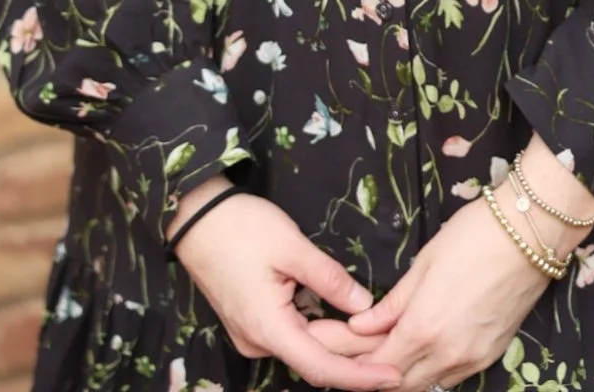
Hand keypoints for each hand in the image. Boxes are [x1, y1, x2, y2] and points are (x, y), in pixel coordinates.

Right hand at [169, 176, 401, 389]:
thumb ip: (330, 279)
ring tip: (381, 339)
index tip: (393, 376)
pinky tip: (348, 327)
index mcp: (268, 328)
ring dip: (341, 344)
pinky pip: (293, 335)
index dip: (360, 376)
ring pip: (305, 347)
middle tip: (398, 348)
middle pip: (316, 358)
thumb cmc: (241, 228)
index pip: (322, 367)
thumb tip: (365, 304)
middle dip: (358, 356)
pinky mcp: (253, 321)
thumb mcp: (292, 246)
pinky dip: (321, 333)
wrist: (195, 217)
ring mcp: (253, 334)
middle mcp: (258, 341)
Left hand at [342, 193, 553, 391]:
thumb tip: (360, 326)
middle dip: (372, 373)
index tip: (339, 347)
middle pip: (398, 385)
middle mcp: (447, 355)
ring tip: (386, 350)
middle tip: (357, 351)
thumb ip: (392, 303)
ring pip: (424, 385)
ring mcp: (472, 360)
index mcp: (424, 328)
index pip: (377, 365)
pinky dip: (429, 372)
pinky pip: (450, 378)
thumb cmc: (474, 236)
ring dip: (401, 375)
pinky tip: (420, 351)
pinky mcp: (490, 356)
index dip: (354, 360)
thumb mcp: (425, 262)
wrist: (531, 234)